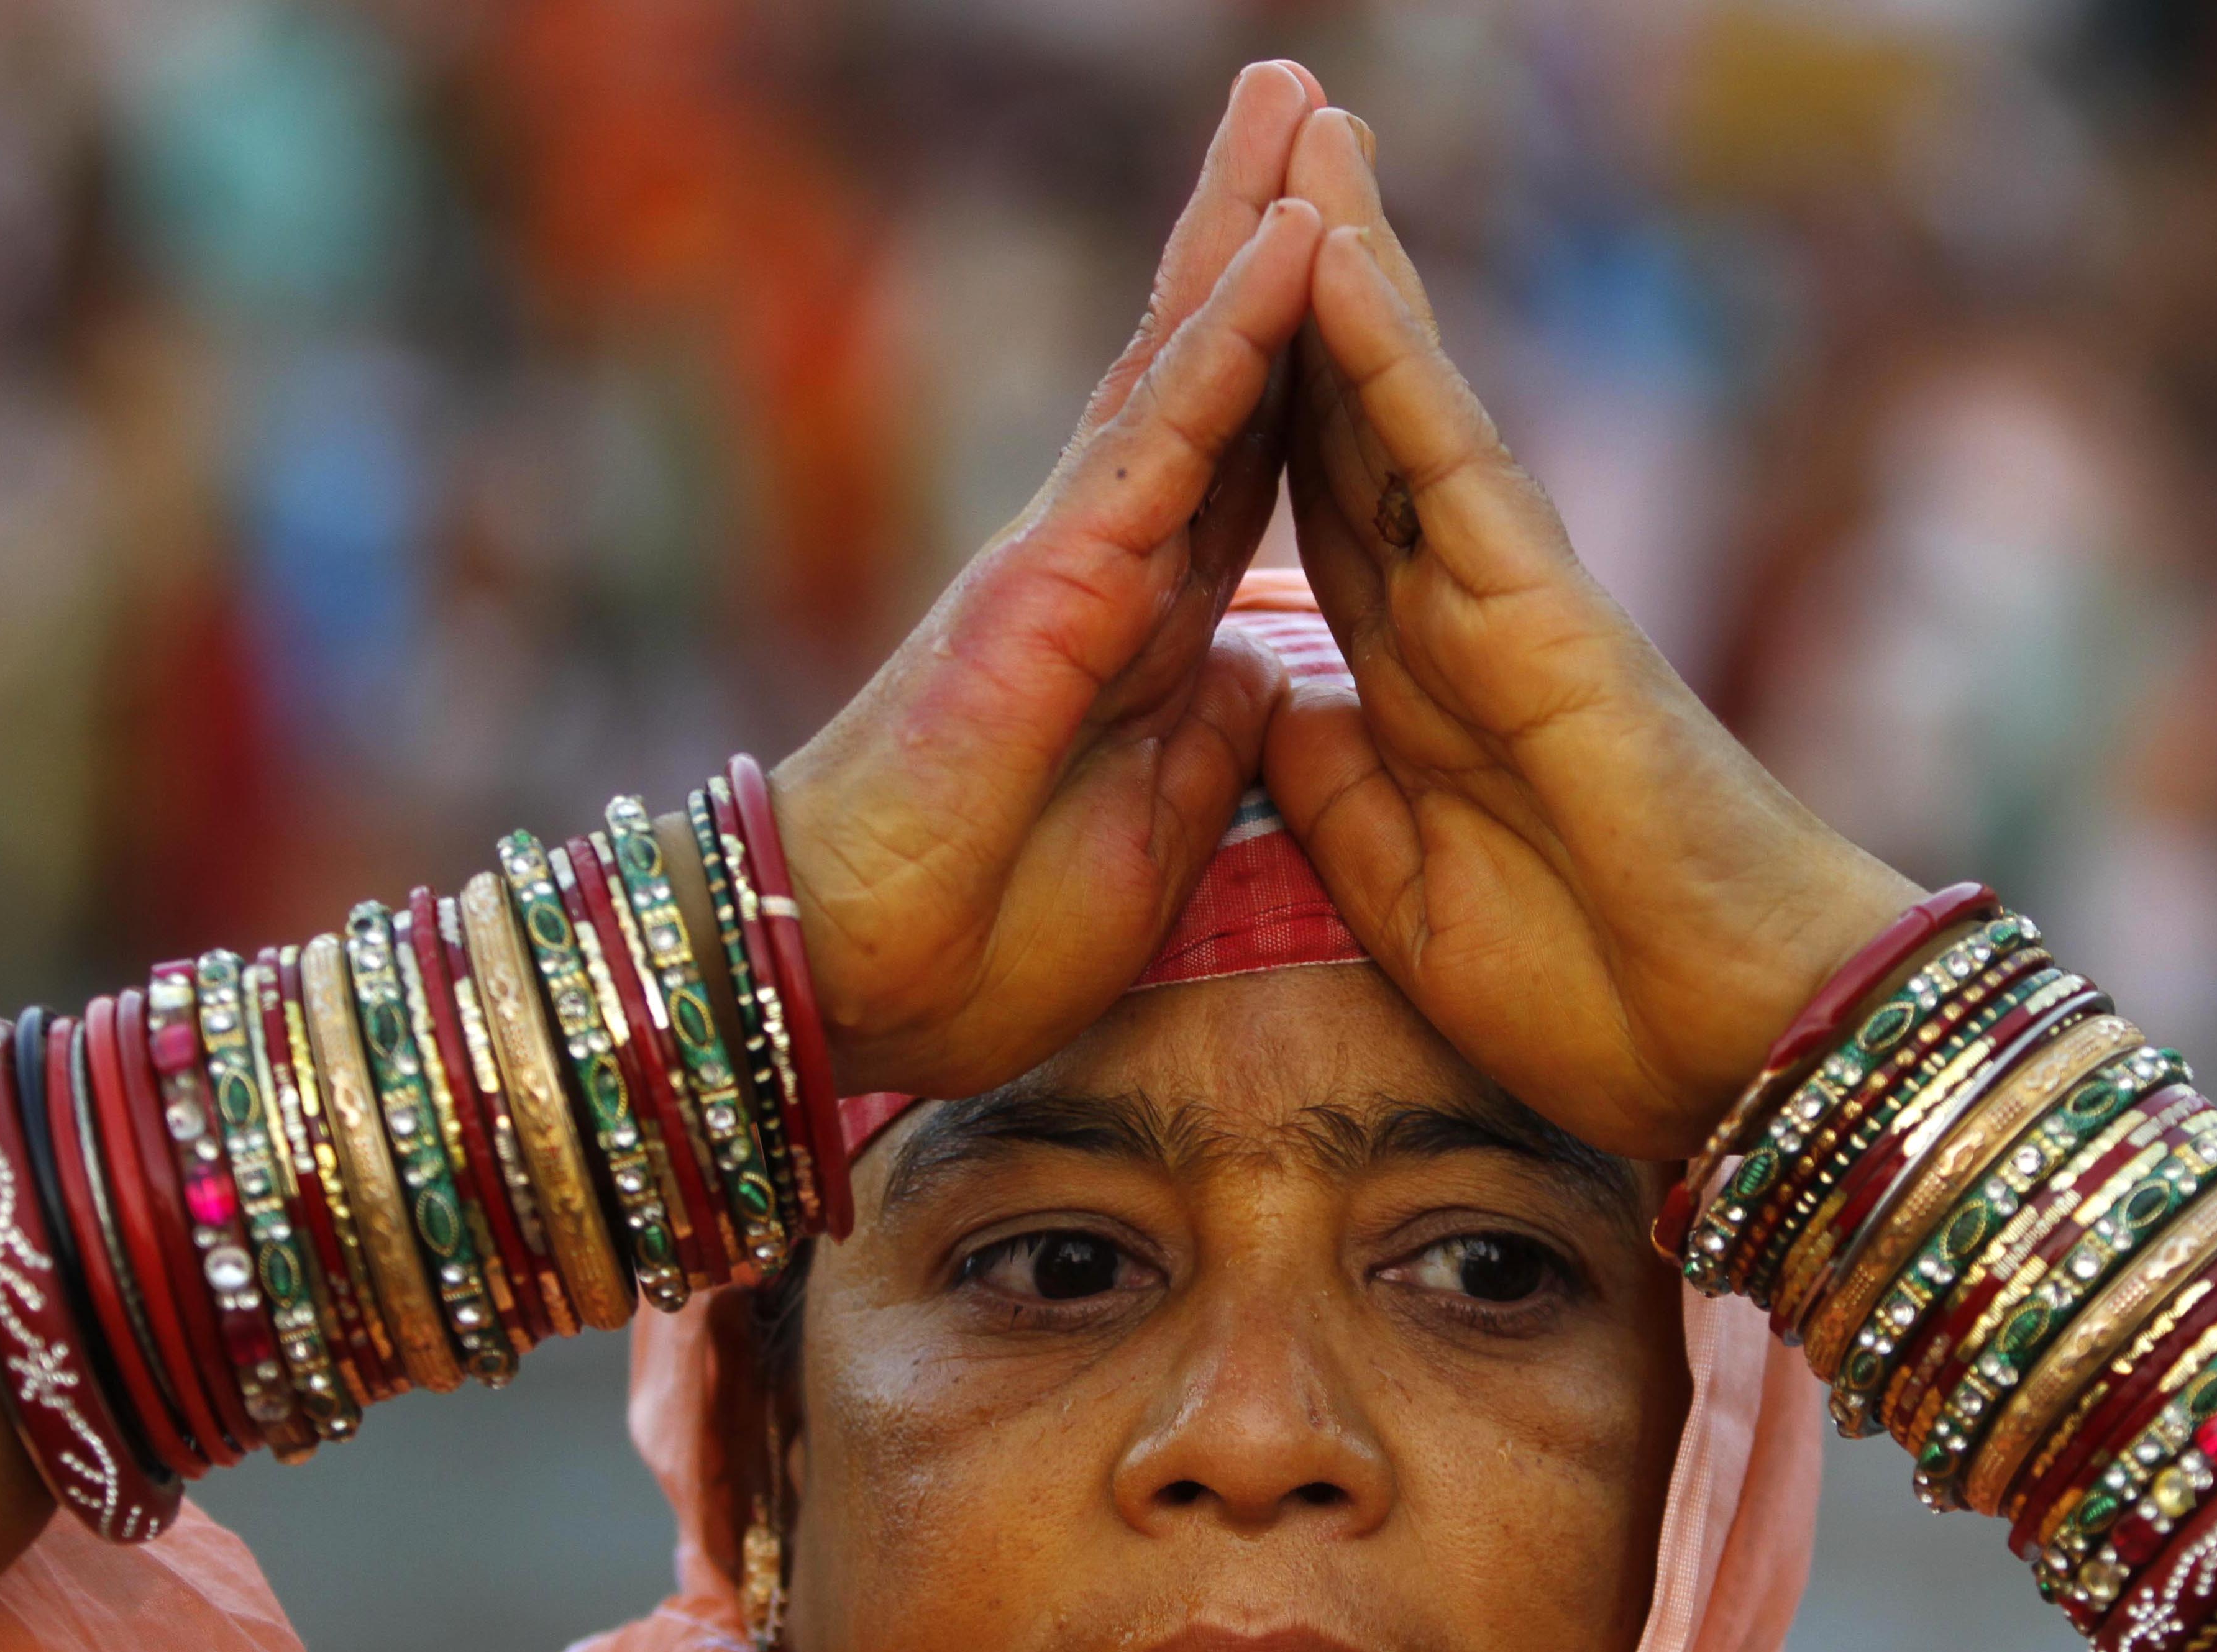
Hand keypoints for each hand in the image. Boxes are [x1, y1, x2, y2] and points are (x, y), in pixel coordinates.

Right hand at [771, 63, 1327, 1098]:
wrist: (859, 984)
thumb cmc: (979, 929)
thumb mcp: (1149, 830)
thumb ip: (1205, 734)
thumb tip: (1260, 670)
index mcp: (1143, 626)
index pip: (1244, 459)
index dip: (1304, 352)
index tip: (1357, 252)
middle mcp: (1108, 562)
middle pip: (1209, 369)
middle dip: (1263, 234)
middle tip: (1316, 104)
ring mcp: (1074, 558)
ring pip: (1183, 363)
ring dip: (1249, 229)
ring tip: (1302, 103)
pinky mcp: (1051, 582)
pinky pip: (1164, 439)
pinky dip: (1233, 338)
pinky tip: (1288, 244)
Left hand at [1262, 109, 1921, 1158]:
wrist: (1724, 1049)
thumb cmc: (1592, 989)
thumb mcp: (1398, 889)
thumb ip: (1335, 783)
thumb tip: (1265, 692)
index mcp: (1415, 684)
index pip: (1317, 514)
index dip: (1254, 409)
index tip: (1196, 318)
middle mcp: (1459, 615)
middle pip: (1355, 424)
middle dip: (1300, 294)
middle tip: (1258, 152)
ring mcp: (1510, 601)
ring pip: (1405, 403)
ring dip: (1348, 267)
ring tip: (1298, 138)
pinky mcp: (1552, 615)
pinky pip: (1450, 464)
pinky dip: (1388, 361)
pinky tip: (1333, 258)